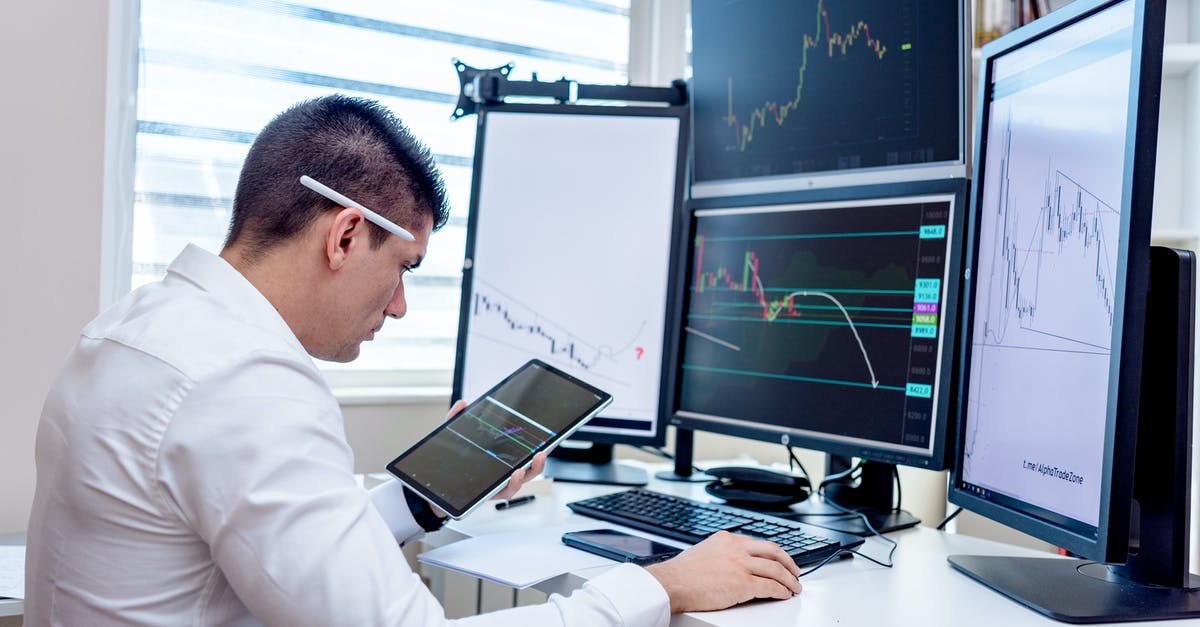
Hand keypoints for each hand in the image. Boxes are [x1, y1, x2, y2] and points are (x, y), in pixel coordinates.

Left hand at [443, 400, 548, 502]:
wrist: (434, 490)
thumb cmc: (449, 464)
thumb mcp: (452, 438)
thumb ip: (456, 420)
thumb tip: (462, 403)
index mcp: (499, 458)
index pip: (522, 451)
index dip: (536, 445)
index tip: (547, 436)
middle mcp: (501, 473)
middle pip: (528, 468)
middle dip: (539, 462)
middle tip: (542, 452)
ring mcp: (496, 485)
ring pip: (519, 482)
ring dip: (527, 474)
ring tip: (526, 465)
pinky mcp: (488, 495)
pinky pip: (504, 492)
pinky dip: (511, 485)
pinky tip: (512, 475)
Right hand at [644, 531, 800, 613]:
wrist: (671, 583)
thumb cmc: (681, 573)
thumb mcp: (704, 551)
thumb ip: (721, 553)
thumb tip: (731, 563)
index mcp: (727, 539)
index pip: (758, 543)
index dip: (773, 553)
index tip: (779, 559)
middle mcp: (736, 548)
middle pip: (773, 551)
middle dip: (789, 562)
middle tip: (795, 571)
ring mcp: (741, 565)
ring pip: (775, 569)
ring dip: (789, 579)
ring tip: (794, 587)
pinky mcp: (742, 584)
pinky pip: (770, 587)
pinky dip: (781, 591)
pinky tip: (784, 594)